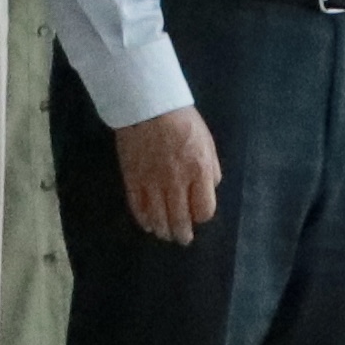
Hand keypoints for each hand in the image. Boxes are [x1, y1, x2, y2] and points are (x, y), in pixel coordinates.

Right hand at [113, 106, 222, 244]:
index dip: (202, 216)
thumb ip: (211, 169)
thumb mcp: (207, 142)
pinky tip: (148, 224)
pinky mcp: (133, 180)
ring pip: (159, 217)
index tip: (198, 216)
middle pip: (181, 219)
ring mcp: (153, 182)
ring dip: (164, 230)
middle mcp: (177, 181)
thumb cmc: (182, 120)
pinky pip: (138, 207)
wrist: (148, 105)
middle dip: (183, 234)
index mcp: (199, 170)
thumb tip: (210, 189)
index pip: (204, 209)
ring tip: (166, 234)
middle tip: (183, 239)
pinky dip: (144, 219)